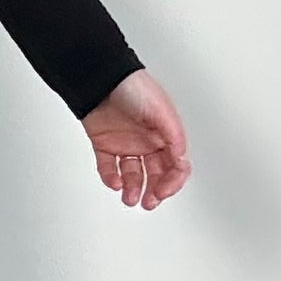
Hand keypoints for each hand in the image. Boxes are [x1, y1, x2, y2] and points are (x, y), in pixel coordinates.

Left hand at [83, 68, 189, 209]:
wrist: (99, 78)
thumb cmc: (132, 87)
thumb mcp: (160, 111)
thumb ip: (173, 136)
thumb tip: (181, 158)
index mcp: (165, 134)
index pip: (176, 165)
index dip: (173, 181)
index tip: (162, 191)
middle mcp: (147, 141)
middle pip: (156, 174)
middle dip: (154, 191)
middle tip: (149, 202)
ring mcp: (126, 144)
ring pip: (133, 175)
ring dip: (134, 189)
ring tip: (129, 198)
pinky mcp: (104, 144)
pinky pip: (109, 167)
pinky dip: (111, 178)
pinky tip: (115, 182)